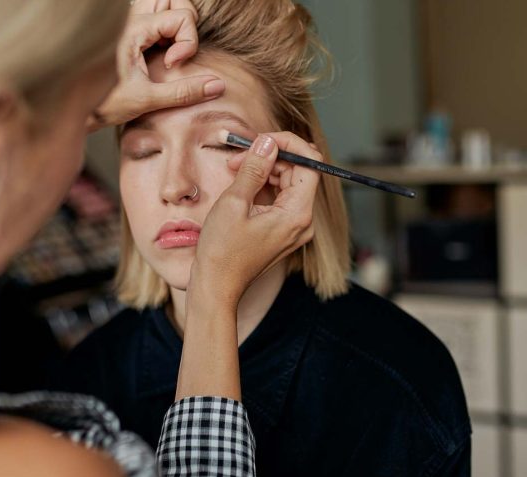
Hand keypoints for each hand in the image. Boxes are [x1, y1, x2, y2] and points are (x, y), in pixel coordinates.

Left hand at [88, 0, 224, 130]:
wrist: (71, 109)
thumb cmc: (101, 103)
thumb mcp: (146, 99)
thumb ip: (184, 92)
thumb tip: (217, 85)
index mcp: (134, 29)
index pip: (181, 17)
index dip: (187, 41)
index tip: (174, 65)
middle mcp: (131, 20)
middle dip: (185, 24)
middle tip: (177, 53)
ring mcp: (129, 25)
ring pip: (163, 4)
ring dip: (174, 24)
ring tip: (170, 51)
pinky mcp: (127, 34)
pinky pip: (153, 17)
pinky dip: (165, 31)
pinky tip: (160, 54)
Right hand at [190, 132, 320, 303]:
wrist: (216, 286)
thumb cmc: (222, 251)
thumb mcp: (234, 203)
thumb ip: (254, 169)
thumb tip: (267, 143)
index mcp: (297, 214)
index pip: (310, 164)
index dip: (289, 144)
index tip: (263, 139)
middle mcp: (303, 221)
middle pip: (299, 172)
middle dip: (272, 157)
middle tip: (240, 155)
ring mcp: (294, 228)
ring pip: (289, 183)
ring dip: (265, 170)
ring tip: (235, 169)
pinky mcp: (283, 231)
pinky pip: (281, 198)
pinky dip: (264, 186)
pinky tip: (242, 184)